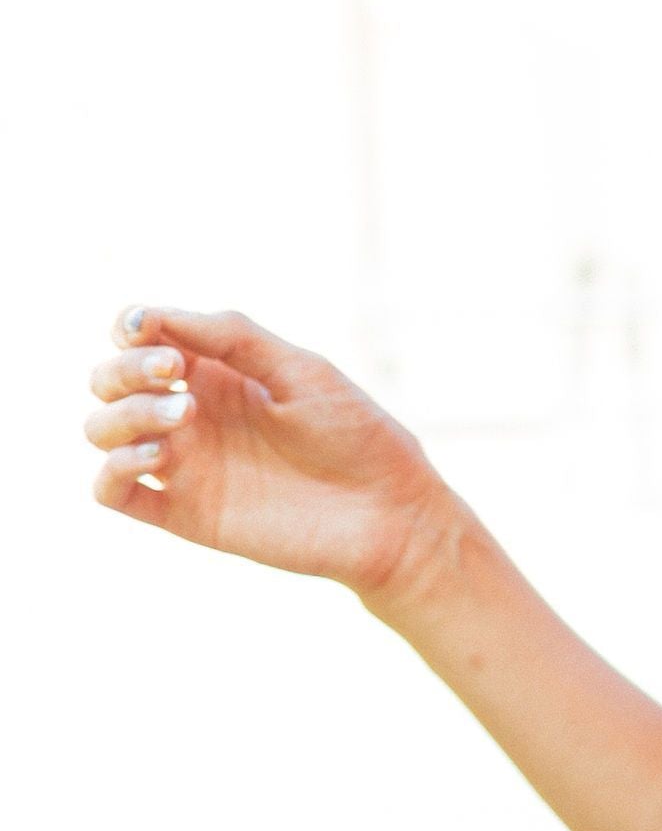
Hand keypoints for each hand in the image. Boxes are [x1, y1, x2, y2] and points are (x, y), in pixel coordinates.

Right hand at [85, 306, 451, 596]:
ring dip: (124, 414)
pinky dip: (114, 468)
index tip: (152, 329)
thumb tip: (155, 316)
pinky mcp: (184, 513)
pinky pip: (113, 492)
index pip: (140, 337)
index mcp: (217, 372)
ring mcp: (185, 464)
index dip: (132, 325)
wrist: (389, 514)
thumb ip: (232, 337)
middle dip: (125, 367)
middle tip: (174, 372)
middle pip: (109, 380)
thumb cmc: (356, 436)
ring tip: (184, 416)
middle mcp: (191, 414)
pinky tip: (158, 456)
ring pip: (102, 430)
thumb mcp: (300, 370)